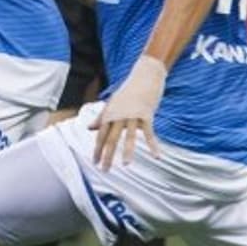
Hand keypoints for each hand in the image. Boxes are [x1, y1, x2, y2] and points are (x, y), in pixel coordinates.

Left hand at [89, 55, 165, 169]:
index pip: (100, 135)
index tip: (94, 163)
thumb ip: (101, 117)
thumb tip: (89, 128)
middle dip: (107, 156)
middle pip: (111, 139)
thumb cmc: (128, 90)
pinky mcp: (146, 115)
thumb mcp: (112, 103)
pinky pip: (149, 133)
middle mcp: (118, 116)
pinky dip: (153, 145)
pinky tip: (157, 156)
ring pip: (129, 137)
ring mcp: (132, 116)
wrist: (145, 75)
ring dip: (127, 152)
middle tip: (104, 170)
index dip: (97, 150)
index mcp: (109, 114)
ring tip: (125, 166)